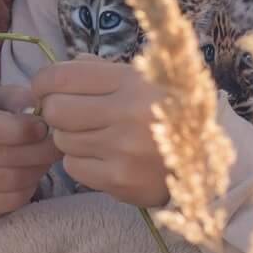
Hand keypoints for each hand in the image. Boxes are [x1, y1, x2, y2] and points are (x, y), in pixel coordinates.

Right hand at [0, 84, 61, 227]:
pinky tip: (30, 176)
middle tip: (57, 146)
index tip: (44, 128)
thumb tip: (39, 118)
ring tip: (45, 160)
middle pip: (1, 157)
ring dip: (36, 171)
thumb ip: (21, 102)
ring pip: (7, 181)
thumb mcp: (6, 98)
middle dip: (38, 152)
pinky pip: (7, 202)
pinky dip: (27, 190)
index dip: (18, 130)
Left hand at [28, 56, 171, 208]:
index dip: (43, 83)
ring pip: (62, 141)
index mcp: (131, 81)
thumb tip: (55, 74)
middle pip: (56, 110)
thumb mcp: (144, 79)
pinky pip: (74, 168)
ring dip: (70, 138)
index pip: (62, 76)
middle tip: (69, 115)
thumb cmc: (170, 111)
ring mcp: (122, 150)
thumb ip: (100, 72)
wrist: (208, 158)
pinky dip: (81, 162)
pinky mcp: (119, 180)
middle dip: (55, 112)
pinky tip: (102, 157)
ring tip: (94, 136)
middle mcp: (126, 113)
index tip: (45, 89)